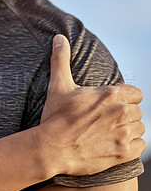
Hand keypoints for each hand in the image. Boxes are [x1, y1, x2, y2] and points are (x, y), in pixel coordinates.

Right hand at [36, 34, 145, 177]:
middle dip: (125, 115)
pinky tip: (115, 145)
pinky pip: (140, 146)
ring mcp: (123, 133)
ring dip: (129, 130)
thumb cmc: (55, 118)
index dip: (125, 99)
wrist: (51, 149)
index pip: (136, 93)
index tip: (112, 106)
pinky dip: (131, 146)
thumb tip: (59, 38)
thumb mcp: (58, 86)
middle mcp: (120, 112)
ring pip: (140, 128)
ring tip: (111, 133)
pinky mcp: (123, 152)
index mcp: (109, 94)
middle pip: (137, 111)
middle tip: (108, 121)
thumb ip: (61, 60)